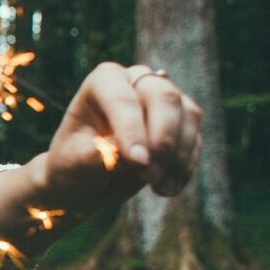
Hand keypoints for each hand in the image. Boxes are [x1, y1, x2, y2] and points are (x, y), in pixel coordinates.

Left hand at [33, 62, 202, 212]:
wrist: (85, 180)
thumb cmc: (74, 164)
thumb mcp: (76, 163)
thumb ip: (100, 155)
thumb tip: (129, 154)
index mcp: (103, 81)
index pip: (122, 98)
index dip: (132, 129)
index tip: (137, 162)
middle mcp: (136, 81)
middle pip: (164, 96)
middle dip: (162, 140)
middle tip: (149, 176)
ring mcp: (163, 98)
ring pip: (189, 115)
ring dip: (177, 156)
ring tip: (158, 188)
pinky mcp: (182, 121)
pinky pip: (195, 139)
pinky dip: (184, 167)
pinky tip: (166, 188)